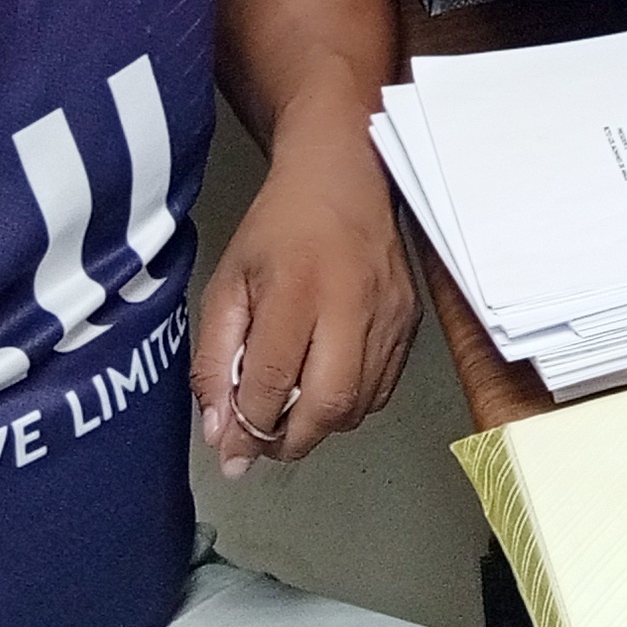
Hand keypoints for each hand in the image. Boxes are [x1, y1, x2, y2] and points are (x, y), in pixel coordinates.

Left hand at [193, 122, 415, 478]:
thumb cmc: (280, 228)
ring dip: (319, 425)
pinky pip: (382, 390)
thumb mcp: (228, 284)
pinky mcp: (412, 321)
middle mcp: (352, 305)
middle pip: (327, 407)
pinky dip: (351, 404)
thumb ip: (215, 361)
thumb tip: (221, 434)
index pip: (274, 382)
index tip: (231, 450)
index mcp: (297, 289)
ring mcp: (389, 316)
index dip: (248, 428)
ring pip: (358, 407)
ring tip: (292, 409)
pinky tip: (326, 382)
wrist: (347, 176)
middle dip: (289, 441)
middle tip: (263, 441)